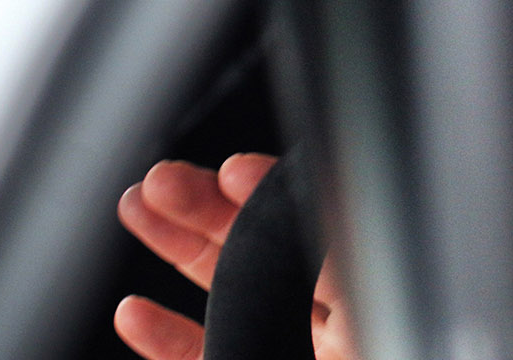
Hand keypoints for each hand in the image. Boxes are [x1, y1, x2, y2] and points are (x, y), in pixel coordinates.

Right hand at [114, 153, 357, 359]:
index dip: (270, 196)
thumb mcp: (378, 306)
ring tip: (138, 206)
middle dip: (206, 208)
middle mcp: (330, 321)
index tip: (233, 171)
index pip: (312, 226)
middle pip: (257, 250)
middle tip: (164, 179)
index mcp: (373, 289)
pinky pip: (199, 357)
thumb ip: (347, 259)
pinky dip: (163, 338)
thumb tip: (325, 193)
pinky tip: (134, 311)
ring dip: (177, 248)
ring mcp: (286, 346)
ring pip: (224, 295)